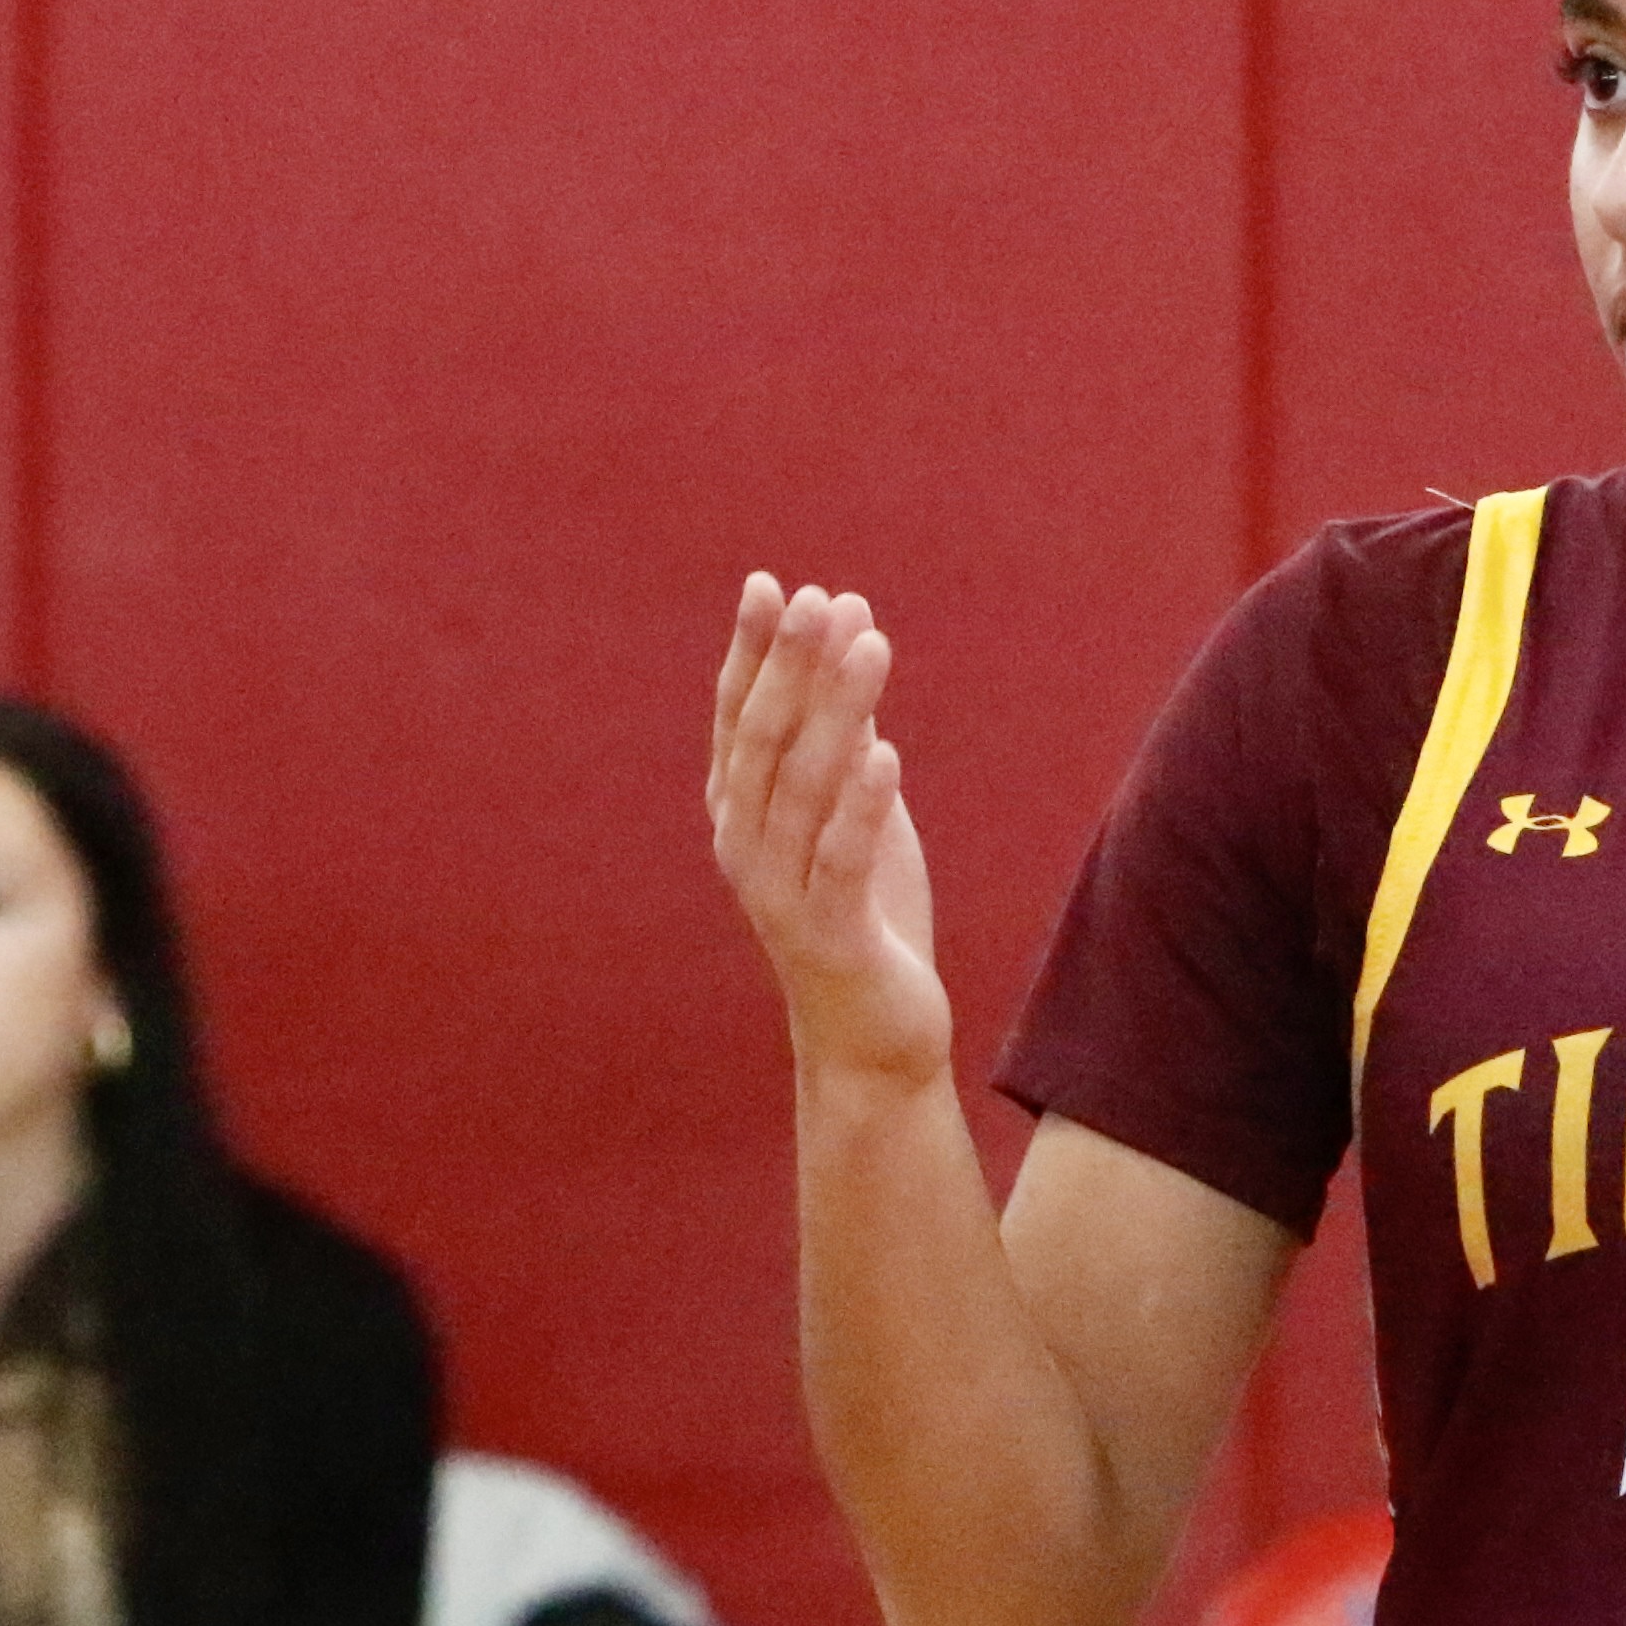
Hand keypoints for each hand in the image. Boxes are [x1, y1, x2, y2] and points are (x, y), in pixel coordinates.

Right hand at [709, 576, 951, 1091]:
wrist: (872, 1041)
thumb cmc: (864, 920)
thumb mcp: (855, 817)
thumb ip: (843, 743)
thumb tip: (846, 650)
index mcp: (741, 813)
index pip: (738, 718)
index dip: (752, 652)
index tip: (771, 585)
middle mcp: (744, 846)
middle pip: (765, 740)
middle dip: (790, 665)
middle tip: (820, 597)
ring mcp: (779, 894)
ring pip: (803, 788)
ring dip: (837, 711)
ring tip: (869, 645)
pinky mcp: (827, 936)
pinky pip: (840, 861)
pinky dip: (861, 807)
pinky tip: (887, 753)